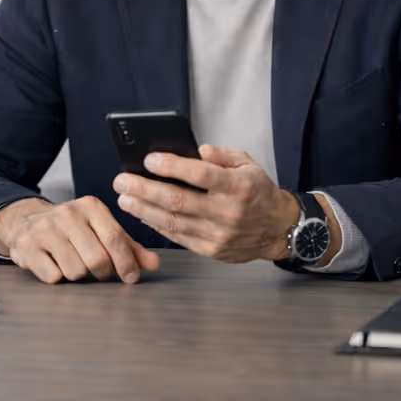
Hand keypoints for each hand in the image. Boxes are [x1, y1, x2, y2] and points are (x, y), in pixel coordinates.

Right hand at [0, 196, 161, 283]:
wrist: (25, 221)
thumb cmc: (70, 229)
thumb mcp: (99, 229)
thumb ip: (128, 246)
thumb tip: (153, 264)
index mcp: (90, 206)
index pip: (115, 238)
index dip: (126, 262)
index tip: (131, 277)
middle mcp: (67, 213)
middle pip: (97, 259)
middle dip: (103, 272)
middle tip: (100, 272)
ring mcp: (45, 229)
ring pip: (75, 271)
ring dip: (78, 275)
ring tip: (71, 262)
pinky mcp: (27, 246)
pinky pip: (53, 277)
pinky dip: (56, 277)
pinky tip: (53, 264)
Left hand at [112, 144, 299, 262]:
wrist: (277, 229)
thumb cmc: (258, 192)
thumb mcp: (248, 164)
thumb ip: (222, 154)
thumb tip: (196, 150)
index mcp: (239, 187)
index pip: (200, 174)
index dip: (172, 166)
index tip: (149, 159)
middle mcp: (228, 212)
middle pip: (179, 201)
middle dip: (145, 190)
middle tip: (123, 181)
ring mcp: (219, 234)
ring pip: (173, 222)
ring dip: (144, 210)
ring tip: (125, 198)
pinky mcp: (211, 250)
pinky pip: (178, 237)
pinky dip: (156, 226)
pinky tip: (142, 214)